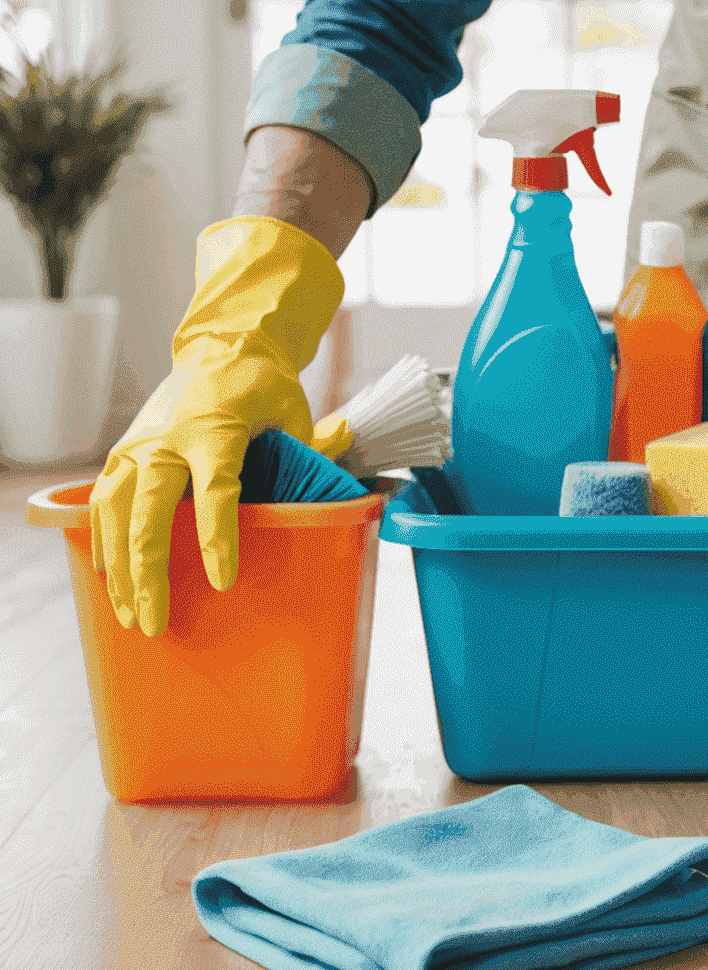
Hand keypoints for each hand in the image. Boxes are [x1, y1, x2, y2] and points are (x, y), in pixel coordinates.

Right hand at [89, 217, 343, 635]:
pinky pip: (102, 503)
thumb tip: (345, 438)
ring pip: (115, 512)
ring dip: (118, 567)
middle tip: (154, 622)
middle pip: (149, 511)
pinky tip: (106, 579)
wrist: (219, 348)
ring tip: (130, 615)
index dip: (217, 537)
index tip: (223, 580)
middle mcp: (167, 437)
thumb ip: (315, 440)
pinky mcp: (123, 452)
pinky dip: (101, 541)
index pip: (215, 489)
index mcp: (214, 427)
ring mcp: (138, 445)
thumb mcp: (293, 407)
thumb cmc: (261, 384)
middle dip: (148, 570)